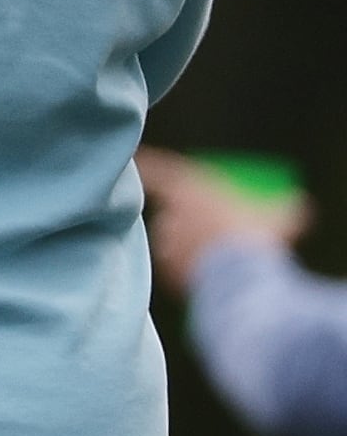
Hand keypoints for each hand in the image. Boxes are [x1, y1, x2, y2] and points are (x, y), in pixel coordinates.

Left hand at [139, 147, 308, 295]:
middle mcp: (172, 213)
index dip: (149, 164)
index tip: (136, 158)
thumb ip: (284, 210)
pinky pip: (175, 268)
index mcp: (190, 190)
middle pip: (174, 213)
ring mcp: (167, 242)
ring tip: (221, 258)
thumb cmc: (258, 237)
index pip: (161, 171)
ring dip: (190, 247)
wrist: (239, 277)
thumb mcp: (282, 218)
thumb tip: (299, 206)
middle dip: (190, 221)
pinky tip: (214, 277)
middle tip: (217, 231)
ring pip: (174, 242)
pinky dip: (189, 271)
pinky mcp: (167, 269)